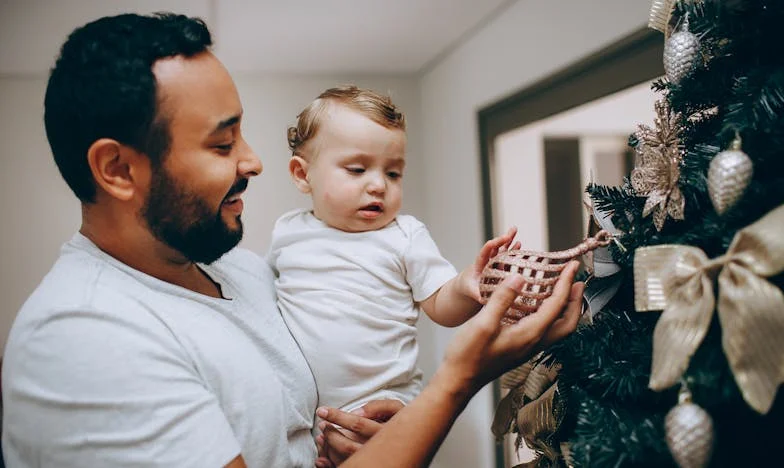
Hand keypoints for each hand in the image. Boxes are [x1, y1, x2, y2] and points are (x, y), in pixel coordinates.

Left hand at [315, 399, 404, 466]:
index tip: (322, 411)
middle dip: (331, 434)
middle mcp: (380, 450)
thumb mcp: (396, 408)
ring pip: (347, 459)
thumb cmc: (402, 422)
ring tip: (321, 438)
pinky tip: (323, 459)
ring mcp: (375, 461)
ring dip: (329, 449)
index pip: (357, 424)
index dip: (337, 416)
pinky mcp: (370, 466)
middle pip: (348, 445)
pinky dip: (331, 465)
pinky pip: (349, 467)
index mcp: (386, 432)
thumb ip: (378, 406)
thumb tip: (357, 413)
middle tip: (322, 425)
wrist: (416, 441)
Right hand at [440, 261, 583, 394]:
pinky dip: (550, 314)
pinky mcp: (519, 347)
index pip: (556, 306)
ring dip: (565, 308)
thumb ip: (502, 299)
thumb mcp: (483, 323)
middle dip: (575, 301)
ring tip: (563, 290)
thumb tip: (519, 279)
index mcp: (529, 335)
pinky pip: (544, 329)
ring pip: (557, 327)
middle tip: (577, 281)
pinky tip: (538, 305)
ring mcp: (527, 347)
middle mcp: (534, 342)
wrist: (458, 380)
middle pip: (567, 322)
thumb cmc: (468, 355)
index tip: (571, 266)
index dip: (566, 284)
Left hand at [458, 226, 519, 302]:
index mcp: (479, 264)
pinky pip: (507, 256)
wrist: (468, 285)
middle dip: (503, 239)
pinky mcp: (500, 266)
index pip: (485, 252)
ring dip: (508, 240)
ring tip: (514, 229)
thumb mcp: (471, 290)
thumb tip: (481, 298)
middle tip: (512, 231)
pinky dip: (512, 250)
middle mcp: (487, 260)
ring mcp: (494, 262)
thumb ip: (476, 293)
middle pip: (495, 247)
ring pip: (502, 249)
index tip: (500, 240)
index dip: (492, 246)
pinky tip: (519, 243)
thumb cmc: (468, 287)